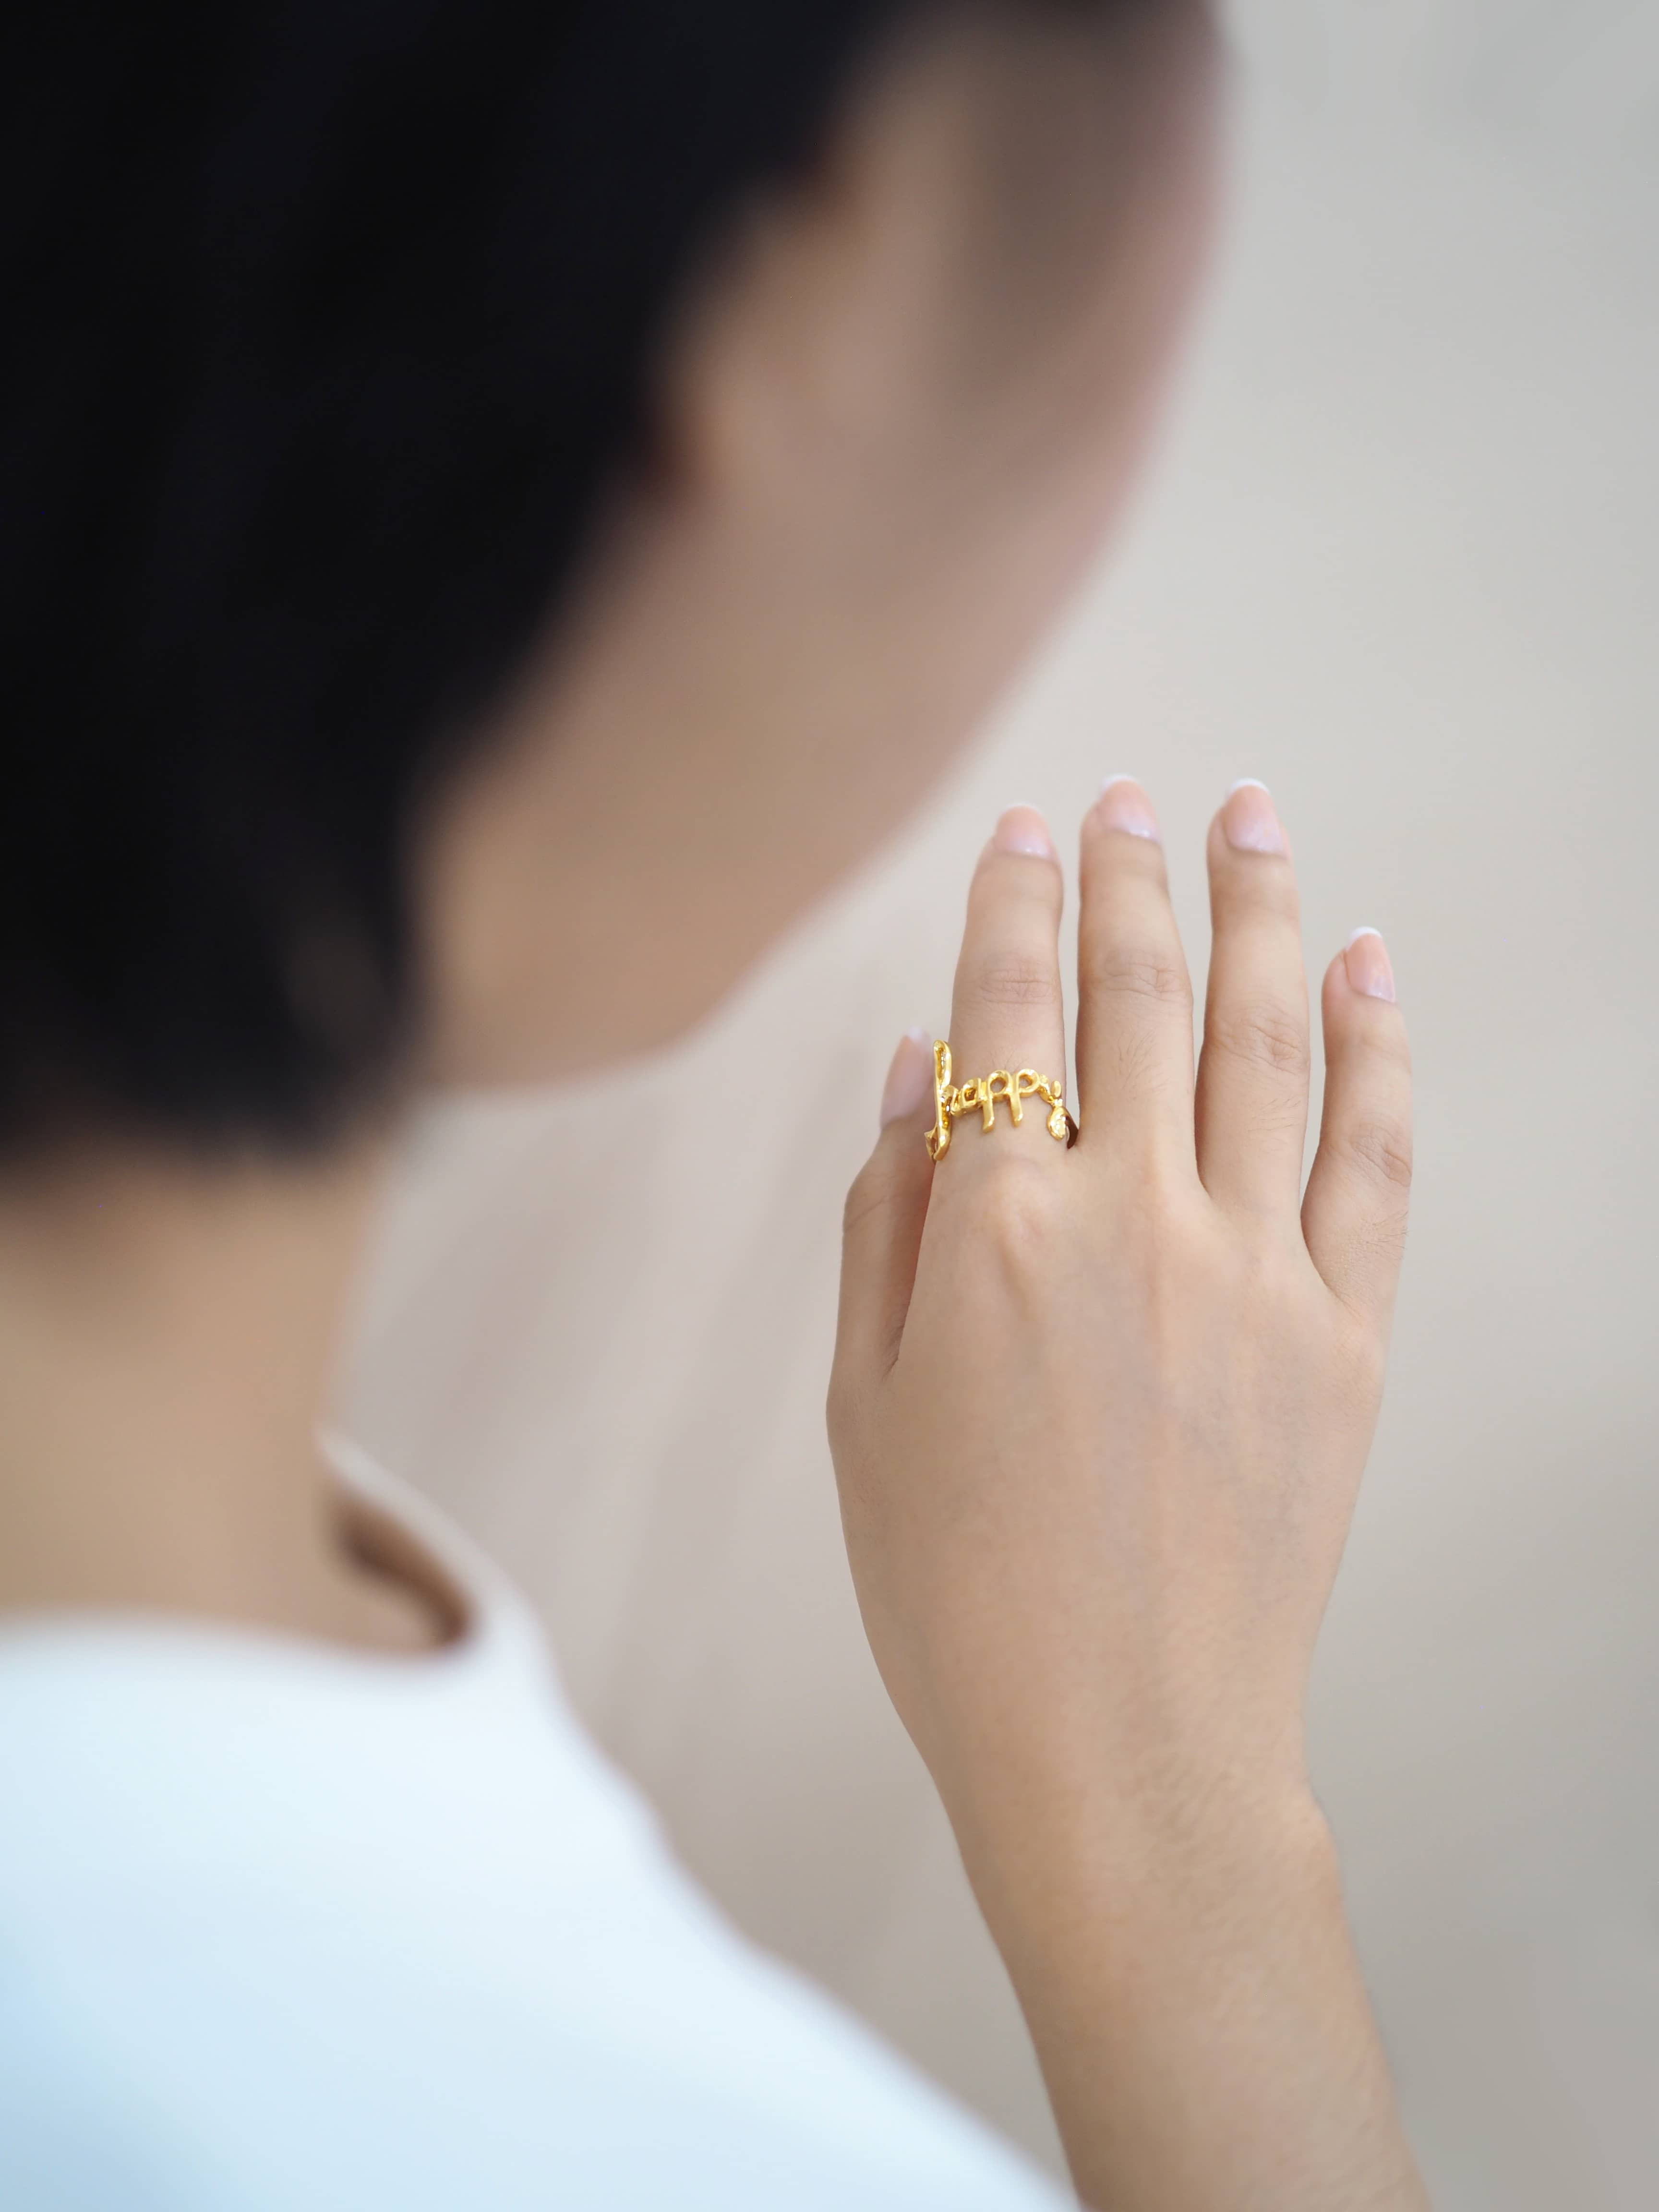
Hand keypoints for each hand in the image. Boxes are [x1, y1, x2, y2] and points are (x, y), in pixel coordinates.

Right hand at [830, 779, 1424, 2210]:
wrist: (1119, 1745)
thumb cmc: (960, 1591)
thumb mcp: (864, 1403)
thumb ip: (885, 1220)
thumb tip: (917, 1070)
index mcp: (997, 1235)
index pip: (1004, 1011)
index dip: (1013, 903)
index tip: (1029, 829)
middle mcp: (1133, 1221)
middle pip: (1138, 996)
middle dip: (1132, 877)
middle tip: (1134, 798)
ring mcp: (1254, 1272)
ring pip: (1265, 1040)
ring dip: (1257, 914)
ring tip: (1252, 821)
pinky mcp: (1342, 1335)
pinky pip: (1371, 1155)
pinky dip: (1375, 1047)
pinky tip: (1368, 965)